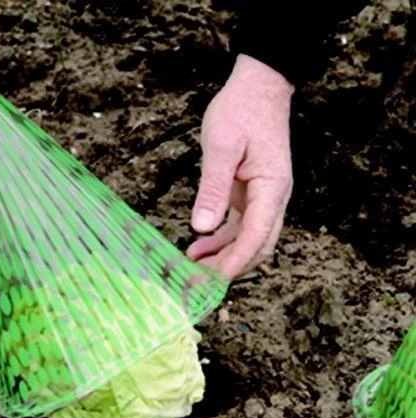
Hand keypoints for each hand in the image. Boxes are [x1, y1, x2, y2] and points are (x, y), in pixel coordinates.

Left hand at [187, 54, 293, 279]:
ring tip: (192, 268)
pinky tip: (198, 247)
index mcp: (272, 188)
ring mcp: (263, 198)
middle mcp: (272, 198)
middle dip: (229, 268)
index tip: (212, 281)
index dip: (235, 262)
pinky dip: (220, 241)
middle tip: (198, 283)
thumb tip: (202, 227)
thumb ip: (213, 188)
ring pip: (247, 240)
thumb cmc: (242, 110)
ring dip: (223, 257)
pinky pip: (238, 227)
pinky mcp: (251, 195)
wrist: (258, 88)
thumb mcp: (222, 146)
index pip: (256, 236)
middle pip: (256, 246)